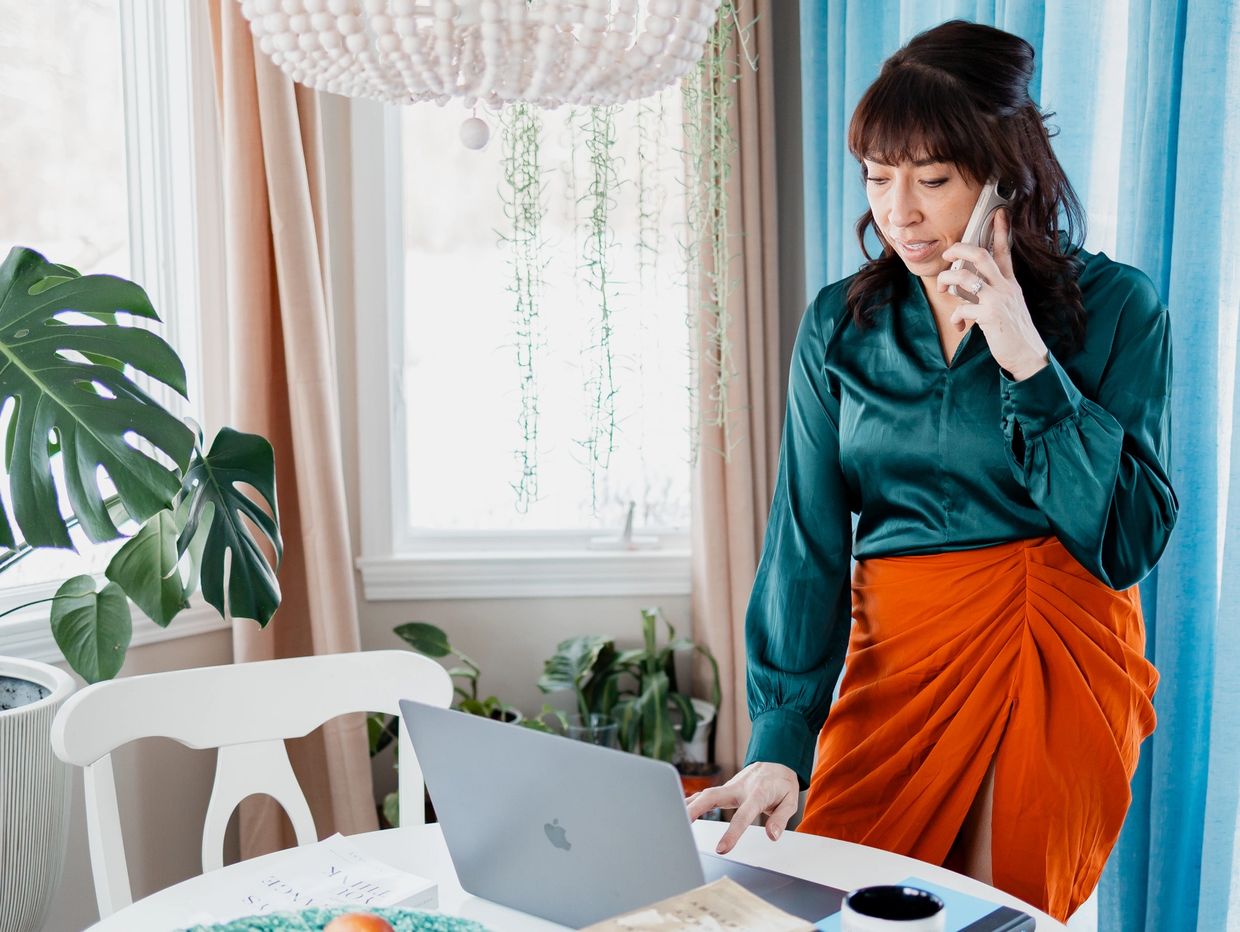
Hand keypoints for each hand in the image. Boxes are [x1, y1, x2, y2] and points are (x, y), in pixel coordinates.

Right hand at [685, 761, 799, 854]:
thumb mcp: (790, 800)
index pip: (742, 816)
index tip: (721, 849)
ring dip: (688, 805)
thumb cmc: (782, 782)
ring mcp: (729, 786)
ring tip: (673, 820)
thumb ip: (780, 819)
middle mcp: (738, 788)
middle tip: (682, 825)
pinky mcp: (725, 788)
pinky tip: (680, 810)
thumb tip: (772, 836)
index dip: (731, 833)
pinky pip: (705, 794)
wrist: (776, 760)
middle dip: (695, 810)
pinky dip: (692, 801)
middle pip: (712, 797)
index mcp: (756, 794)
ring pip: (705, 794)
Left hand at [937, 209, 1048, 380]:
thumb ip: (989, 293)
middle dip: (959, 250)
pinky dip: (955, 317)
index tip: (998, 214)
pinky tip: (958, 326)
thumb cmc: (1013, 332)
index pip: (1005, 251)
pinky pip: (963, 309)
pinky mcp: (990, 316)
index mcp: (1010, 283)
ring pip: (965, 278)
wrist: (1028, 354)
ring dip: (947, 281)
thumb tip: (963, 288)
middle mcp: (1005, 287)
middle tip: (947, 254)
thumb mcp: (1007, 306)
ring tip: (942, 290)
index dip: (1000, 231)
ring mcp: (998, 300)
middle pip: (980, 255)